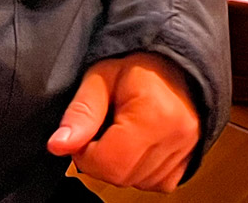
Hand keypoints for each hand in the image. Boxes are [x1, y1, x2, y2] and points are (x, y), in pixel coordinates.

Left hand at [48, 54, 199, 192]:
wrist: (176, 62)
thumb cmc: (138, 66)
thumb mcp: (101, 77)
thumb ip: (80, 112)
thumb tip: (58, 145)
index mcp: (152, 113)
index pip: (108, 162)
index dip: (85, 153)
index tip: (85, 133)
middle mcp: (175, 135)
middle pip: (121, 176)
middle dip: (101, 160)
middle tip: (102, 131)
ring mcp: (185, 150)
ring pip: (136, 183)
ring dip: (121, 166)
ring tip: (123, 134)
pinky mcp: (189, 160)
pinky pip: (156, 183)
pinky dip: (141, 172)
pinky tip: (139, 147)